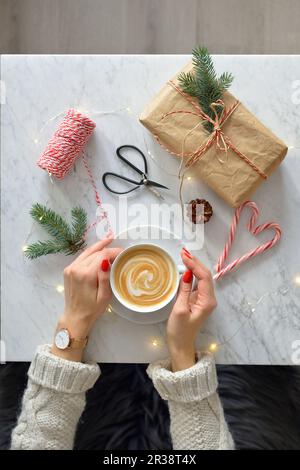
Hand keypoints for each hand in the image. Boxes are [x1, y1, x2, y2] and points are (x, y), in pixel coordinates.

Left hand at [51, 234, 121, 360]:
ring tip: (110, 239)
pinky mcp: (68, 270)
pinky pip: (81, 257)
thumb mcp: (104, 296)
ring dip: (99, 246)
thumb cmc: (92, 309)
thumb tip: (106, 260)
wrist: (75, 316)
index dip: (113, 251)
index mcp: (86, 275)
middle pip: (95, 252)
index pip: (102, 256)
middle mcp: (76, 268)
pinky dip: (91, 252)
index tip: (123, 252)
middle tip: (120, 249)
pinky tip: (98, 250)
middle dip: (108, 248)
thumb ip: (105, 277)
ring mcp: (70, 268)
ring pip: (87, 252)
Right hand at [167, 248, 216, 371]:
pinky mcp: (198, 301)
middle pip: (205, 275)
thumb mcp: (179, 309)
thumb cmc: (179, 331)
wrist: (181, 345)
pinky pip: (197, 284)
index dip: (194, 264)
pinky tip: (185, 268)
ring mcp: (204, 300)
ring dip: (194, 266)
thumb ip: (184, 290)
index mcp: (207, 301)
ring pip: (202, 278)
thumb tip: (187, 274)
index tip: (184, 256)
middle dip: (195, 262)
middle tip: (183, 251)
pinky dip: (192, 274)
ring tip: (184, 256)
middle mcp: (209, 299)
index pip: (204, 277)